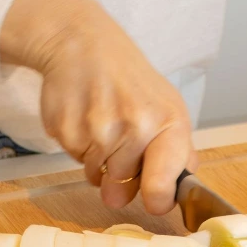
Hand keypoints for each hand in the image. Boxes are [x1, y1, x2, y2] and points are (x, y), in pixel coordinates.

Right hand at [0, 0, 195, 214]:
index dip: (157, 200)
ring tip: (102, 126)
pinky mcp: (65, 129)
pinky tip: (84, 118)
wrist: (82, 44)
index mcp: (167, 123)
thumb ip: (178, 150)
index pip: (162, 184)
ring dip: (98, 162)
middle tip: (120, 148)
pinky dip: (78, 147)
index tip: (154, 202)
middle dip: (121, 178)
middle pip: (123, 186)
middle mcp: (133, 127)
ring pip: (96, 176)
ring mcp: (96, 129)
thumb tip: (181, 187)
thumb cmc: (129, 80)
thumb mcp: (166, 106)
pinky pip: (74, 159)